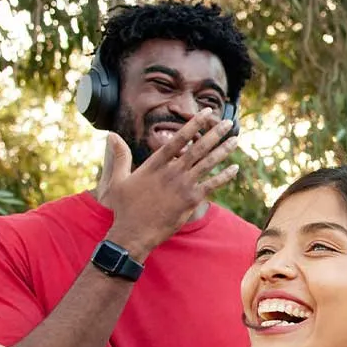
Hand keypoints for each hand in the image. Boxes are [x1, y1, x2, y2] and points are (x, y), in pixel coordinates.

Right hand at [99, 114, 238, 253]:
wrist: (133, 233)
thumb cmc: (125, 207)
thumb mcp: (118, 179)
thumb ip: (120, 156)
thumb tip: (111, 135)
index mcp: (155, 164)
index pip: (178, 139)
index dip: (194, 124)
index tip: (206, 113)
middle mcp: (171, 172)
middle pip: (198, 148)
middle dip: (215, 133)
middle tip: (228, 123)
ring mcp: (182, 186)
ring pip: (208, 164)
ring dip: (223, 150)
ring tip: (235, 139)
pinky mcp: (190, 201)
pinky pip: (212, 185)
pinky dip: (224, 176)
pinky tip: (235, 168)